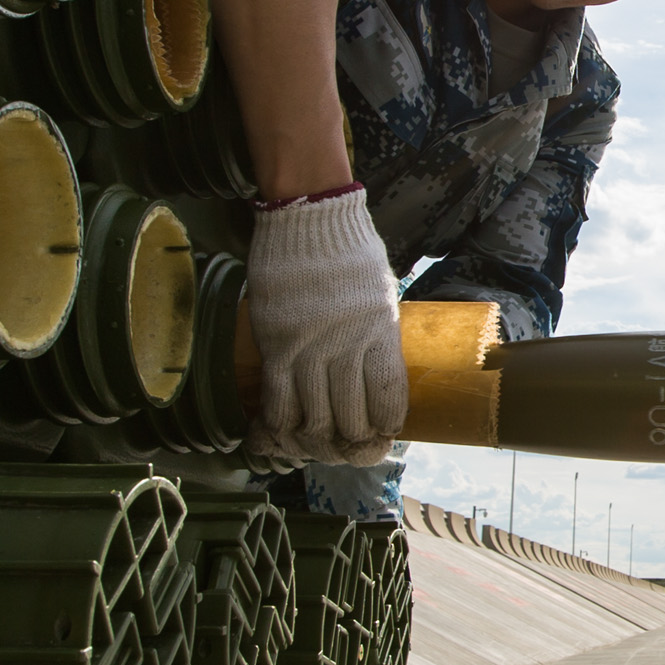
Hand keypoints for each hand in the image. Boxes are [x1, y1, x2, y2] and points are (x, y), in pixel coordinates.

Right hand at [245, 189, 407, 465]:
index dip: (386, 427)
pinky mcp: (275, 343)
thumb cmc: (350, 249)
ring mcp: (308, 346)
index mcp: (381, 332)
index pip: (389, 400)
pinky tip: (281, 432)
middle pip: (350, 419)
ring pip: (313, 417)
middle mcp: (346, 345)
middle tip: (346, 449)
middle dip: (350, 445)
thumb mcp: (382, 291)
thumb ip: (380, 331)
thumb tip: (379, 368)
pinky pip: (277, 399)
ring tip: (315, 445)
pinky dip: (280, 424)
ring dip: (314, 441)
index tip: (382, 435)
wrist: (308, 214)